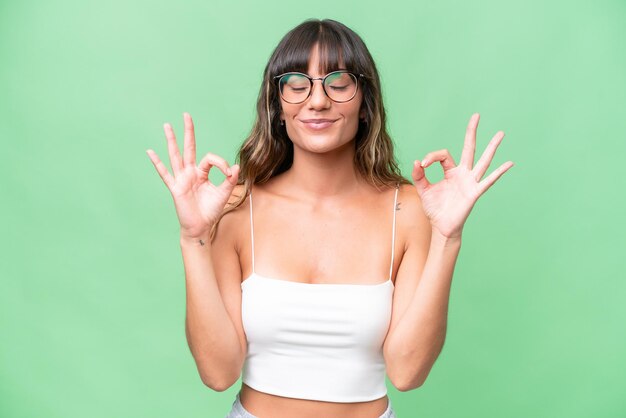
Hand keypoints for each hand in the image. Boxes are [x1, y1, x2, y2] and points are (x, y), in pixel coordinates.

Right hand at [146, 112, 239, 238]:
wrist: (201, 227)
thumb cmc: (210, 210)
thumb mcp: (224, 193)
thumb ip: (230, 180)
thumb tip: (236, 166)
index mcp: (201, 173)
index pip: (210, 158)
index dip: (220, 162)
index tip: (228, 172)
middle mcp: (190, 173)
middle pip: (189, 148)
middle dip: (188, 132)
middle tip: (186, 115)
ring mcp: (181, 179)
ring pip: (175, 156)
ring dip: (172, 140)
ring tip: (167, 126)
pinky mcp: (175, 188)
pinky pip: (165, 174)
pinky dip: (157, 163)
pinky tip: (150, 152)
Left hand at [411, 113, 513, 238]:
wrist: (441, 226)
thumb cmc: (435, 208)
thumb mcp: (423, 190)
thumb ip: (419, 176)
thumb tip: (416, 162)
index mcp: (450, 171)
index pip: (443, 155)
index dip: (432, 157)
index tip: (422, 165)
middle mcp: (463, 174)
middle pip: (469, 148)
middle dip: (471, 132)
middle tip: (476, 115)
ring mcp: (470, 182)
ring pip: (483, 161)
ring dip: (491, 147)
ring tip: (500, 133)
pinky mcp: (474, 192)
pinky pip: (488, 181)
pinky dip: (499, 172)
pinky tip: (509, 163)